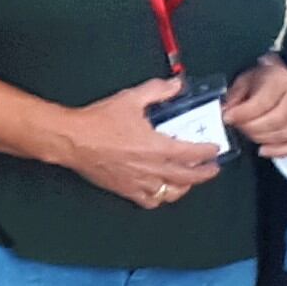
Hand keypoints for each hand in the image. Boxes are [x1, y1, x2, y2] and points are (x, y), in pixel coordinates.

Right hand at [52, 81, 213, 211]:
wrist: (72, 140)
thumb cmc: (98, 122)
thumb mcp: (130, 99)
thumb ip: (157, 91)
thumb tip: (175, 85)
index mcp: (157, 147)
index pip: (192, 153)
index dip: (207, 151)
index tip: (214, 149)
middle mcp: (152, 168)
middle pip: (188, 177)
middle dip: (205, 173)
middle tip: (212, 168)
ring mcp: (139, 182)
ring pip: (171, 192)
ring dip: (184, 187)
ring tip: (189, 180)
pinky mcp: (125, 189)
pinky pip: (149, 200)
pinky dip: (159, 197)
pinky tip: (160, 191)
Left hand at [224, 57, 286, 161]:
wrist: (280, 76)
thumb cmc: (261, 79)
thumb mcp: (243, 80)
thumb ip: (234, 96)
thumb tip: (226, 112)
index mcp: (281, 79)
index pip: (262, 103)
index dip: (242, 114)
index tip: (227, 117)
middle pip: (274, 121)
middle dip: (250, 127)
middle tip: (237, 126)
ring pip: (283, 134)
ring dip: (260, 138)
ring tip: (247, 132)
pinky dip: (279, 151)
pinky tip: (264, 150)